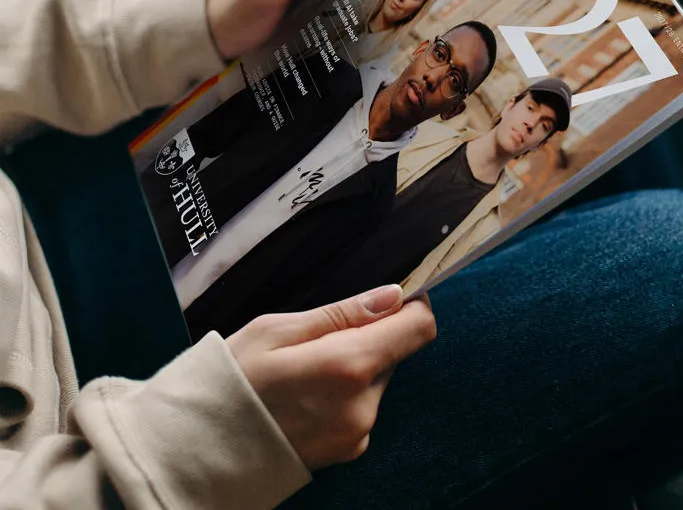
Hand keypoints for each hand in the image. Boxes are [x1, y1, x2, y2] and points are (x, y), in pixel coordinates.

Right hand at [226, 285, 435, 469]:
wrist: (199, 451)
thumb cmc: (231, 380)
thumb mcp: (278, 330)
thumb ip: (343, 313)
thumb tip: (393, 296)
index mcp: (349, 366)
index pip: (418, 328)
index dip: (412, 305)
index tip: (391, 297)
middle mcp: (364, 405)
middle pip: (394, 351)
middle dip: (367, 337)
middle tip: (318, 337)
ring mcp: (358, 433)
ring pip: (376, 378)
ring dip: (354, 366)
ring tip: (303, 370)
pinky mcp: (350, 451)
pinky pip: (362, 406)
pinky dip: (345, 393)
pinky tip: (305, 395)